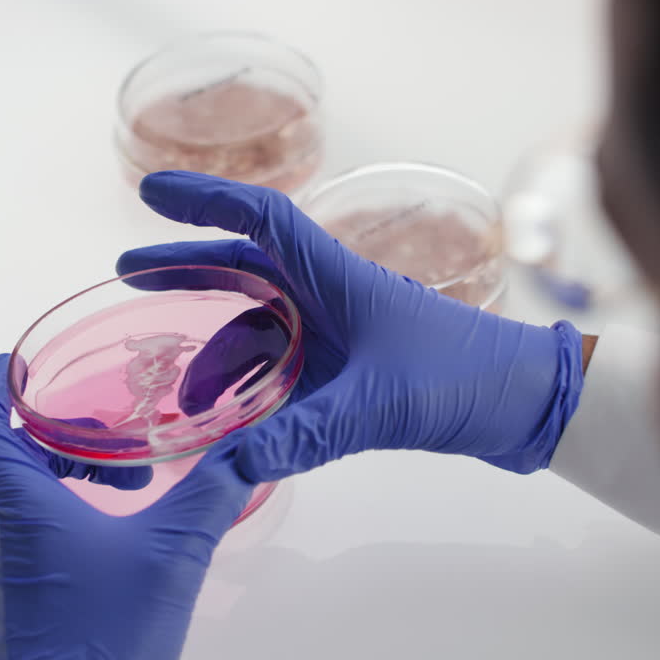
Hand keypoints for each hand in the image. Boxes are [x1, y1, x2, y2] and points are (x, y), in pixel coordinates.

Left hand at [0, 355, 252, 659]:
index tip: (12, 371)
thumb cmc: (113, 635)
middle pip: (11, 470)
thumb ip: (212, 492)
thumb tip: (251, 449)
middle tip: (121, 469)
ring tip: (121, 525)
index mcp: (22, 509)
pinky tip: (95, 579)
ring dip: (62, 504)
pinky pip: (13, 567)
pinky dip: (49, 550)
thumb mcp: (175, 556)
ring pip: (15, 520)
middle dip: (65, 455)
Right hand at [118, 171, 585, 480]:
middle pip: (247, 270)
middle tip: (131, 277)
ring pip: (263, 332)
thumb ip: (304, 435)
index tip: (150, 193)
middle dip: (190, 270)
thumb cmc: (465, 378)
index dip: (204, 202)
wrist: (528, 403)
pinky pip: (287, 372)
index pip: (262, 221)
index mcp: (340, 279)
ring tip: (178, 396)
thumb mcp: (379, 405)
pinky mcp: (355, 372)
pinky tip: (229, 421)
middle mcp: (335, 297)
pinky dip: (254, 392)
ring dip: (219, 357)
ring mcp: (344, 335)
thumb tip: (227, 466)